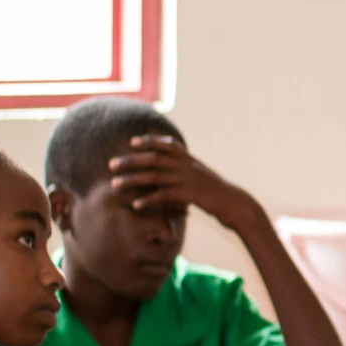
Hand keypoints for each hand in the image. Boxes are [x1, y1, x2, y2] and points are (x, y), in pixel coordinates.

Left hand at [106, 135, 263, 231]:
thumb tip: (173, 163)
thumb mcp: (202, 174)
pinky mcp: (189, 195)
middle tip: (111, 165)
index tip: (132, 142)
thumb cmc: (216, 191)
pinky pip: (164, 196)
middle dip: (130, 161)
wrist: (235, 203)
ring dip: (132, 180)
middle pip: (153, 159)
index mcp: (189, 160)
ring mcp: (187, 180)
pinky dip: (148, 200)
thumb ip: (186, 167)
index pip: (167, 145)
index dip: (149, 141)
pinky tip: (136, 204)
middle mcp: (187, 166)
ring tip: (115, 185)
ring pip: (154, 177)